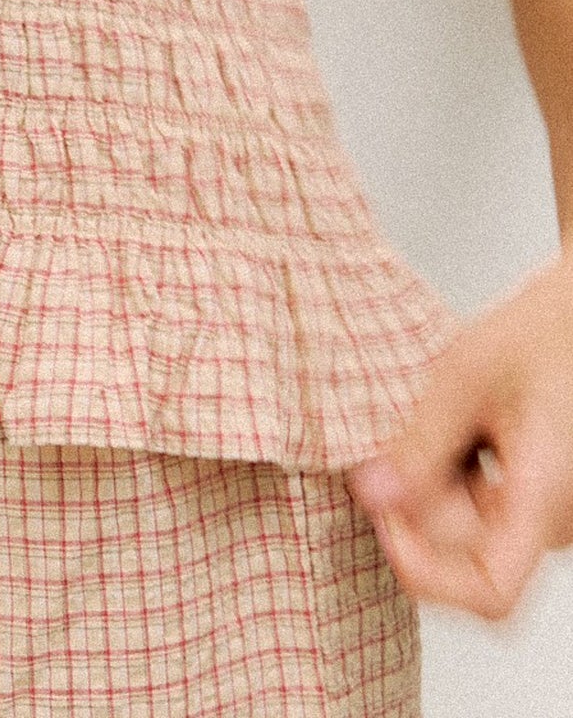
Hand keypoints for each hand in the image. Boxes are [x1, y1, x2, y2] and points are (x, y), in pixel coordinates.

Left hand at [347, 250, 572, 620]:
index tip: (384, 516)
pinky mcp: (538, 496)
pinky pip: (485, 510)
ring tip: (436, 422)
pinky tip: (454, 429)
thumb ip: (419, 446)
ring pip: (471, 533)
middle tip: (393, 444)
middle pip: (468, 555)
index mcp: (544, 497)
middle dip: (416, 508)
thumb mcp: (465, 378)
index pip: (490, 592)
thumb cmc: (544, 332)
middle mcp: (555, 519)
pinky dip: (452, 478)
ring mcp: (548, 511)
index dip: (425, 570)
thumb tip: (372, 497)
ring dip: (432, 489)